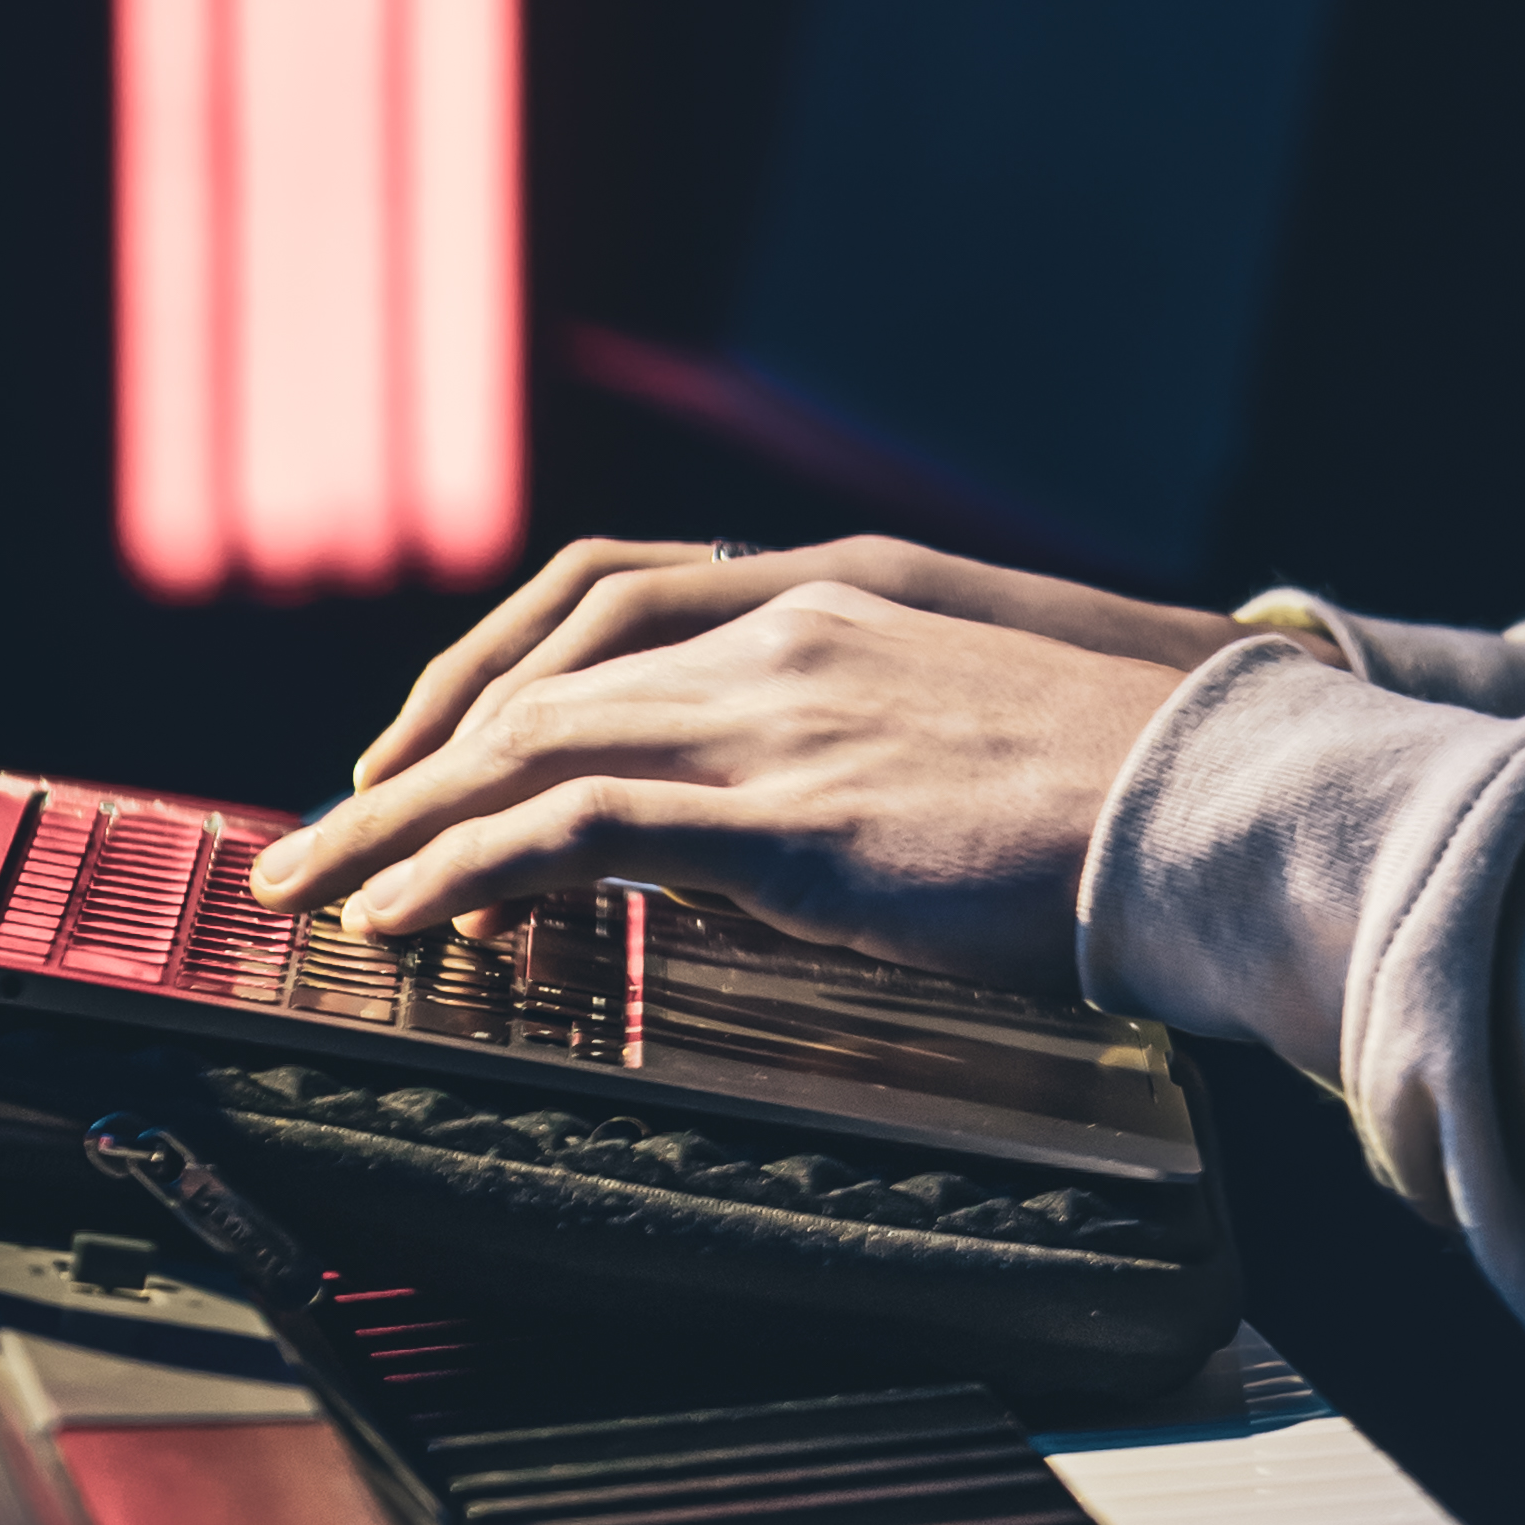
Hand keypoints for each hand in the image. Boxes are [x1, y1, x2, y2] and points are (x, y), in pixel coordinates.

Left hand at [249, 584, 1185, 989]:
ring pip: (525, 752)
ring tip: (313, 891)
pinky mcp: (787, 817)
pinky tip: (405, 920)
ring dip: (395, 825)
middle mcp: (784, 639)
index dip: (489, 700)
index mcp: (830, 604)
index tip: (421, 773)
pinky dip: (465, 870)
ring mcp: (780, 722)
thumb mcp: (963, 737)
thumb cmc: (1121, 792)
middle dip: (405, 768)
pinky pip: (573, 833)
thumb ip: (859, 755)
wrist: (1211, 795)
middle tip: (315, 842)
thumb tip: (782, 847)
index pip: (603, 627)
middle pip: (535, 690)